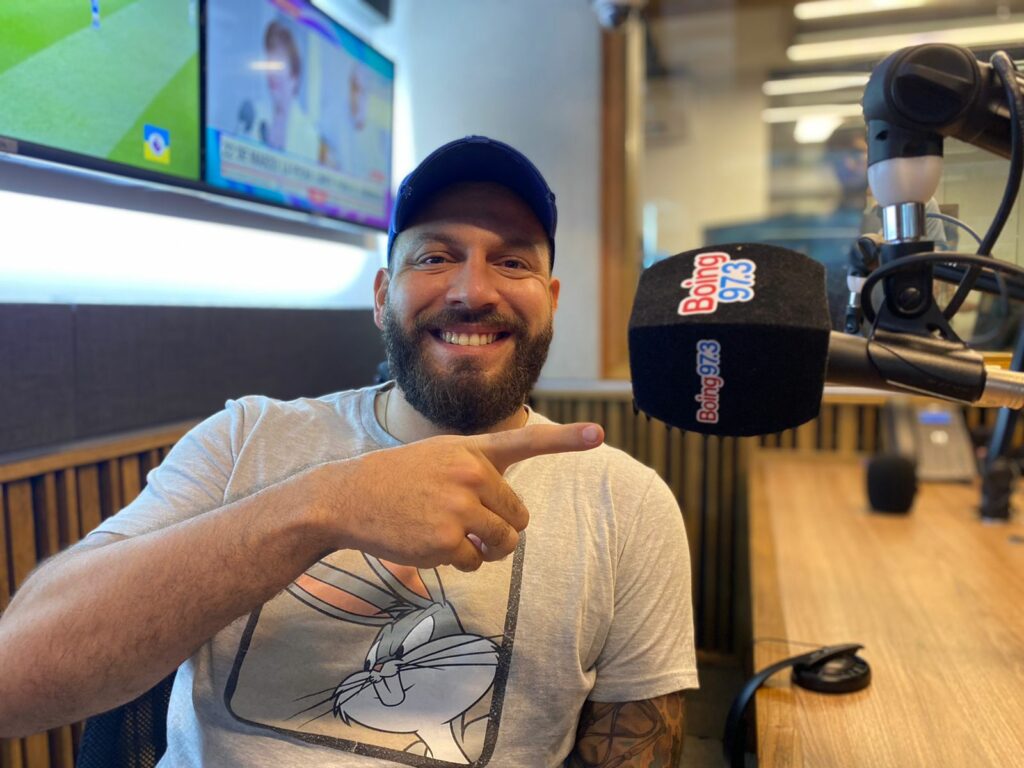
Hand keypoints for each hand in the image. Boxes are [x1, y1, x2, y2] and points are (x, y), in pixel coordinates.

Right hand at [316, 423, 603, 570]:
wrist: (347, 496)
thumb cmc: (398, 478)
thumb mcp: (440, 456)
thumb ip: (479, 470)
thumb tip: (511, 516)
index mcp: (472, 450)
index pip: (526, 442)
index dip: (567, 440)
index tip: (599, 434)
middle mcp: (471, 474)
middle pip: (518, 517)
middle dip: (500, 527)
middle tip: (468, 523)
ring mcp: (459, 507)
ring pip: (504, 544)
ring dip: (487, 550)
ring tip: (454, 536)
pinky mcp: (445, 540)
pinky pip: (474, 562)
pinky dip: (459, 562)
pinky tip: (430, 545)